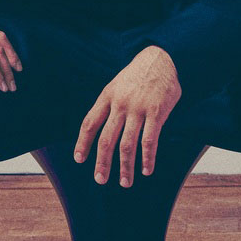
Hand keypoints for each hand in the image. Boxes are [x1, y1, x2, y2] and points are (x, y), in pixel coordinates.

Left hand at [73, 46, 180, 186]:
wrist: (161, 57)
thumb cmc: (138, 74)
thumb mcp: (117, 84)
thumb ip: (109, 105)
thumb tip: (99, 130)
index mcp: (107, 96)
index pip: (90, 123)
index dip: (83, 142)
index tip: (79, 159)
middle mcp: (120, 104)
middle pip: (106, 139)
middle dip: (102, 163)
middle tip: (100, 179)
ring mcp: (138, 109)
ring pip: (127, 144)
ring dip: (125, 167)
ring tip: (125, 182)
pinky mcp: (156, 112)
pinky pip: (150, 140)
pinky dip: (147, 158)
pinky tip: (146, 169)